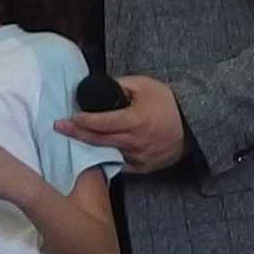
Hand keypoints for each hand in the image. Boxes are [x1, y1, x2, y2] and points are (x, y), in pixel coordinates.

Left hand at [56, 74, 189, 174]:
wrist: (194, 125)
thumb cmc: (169, 102)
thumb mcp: (145, 85)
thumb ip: (121, 85)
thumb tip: (98, 86)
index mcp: (137, 120)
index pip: (102, 123)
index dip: (83, 121)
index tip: (68, 118)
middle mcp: (136, 142)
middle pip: (99, 140)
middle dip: (77, 134)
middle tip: (59, 129)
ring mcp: (140, 158)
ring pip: (108, 154)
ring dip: (90, 148)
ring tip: (73, 140)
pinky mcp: (144, 168)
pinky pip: (120, 165)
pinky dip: (107, 159)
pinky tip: (93, 154)